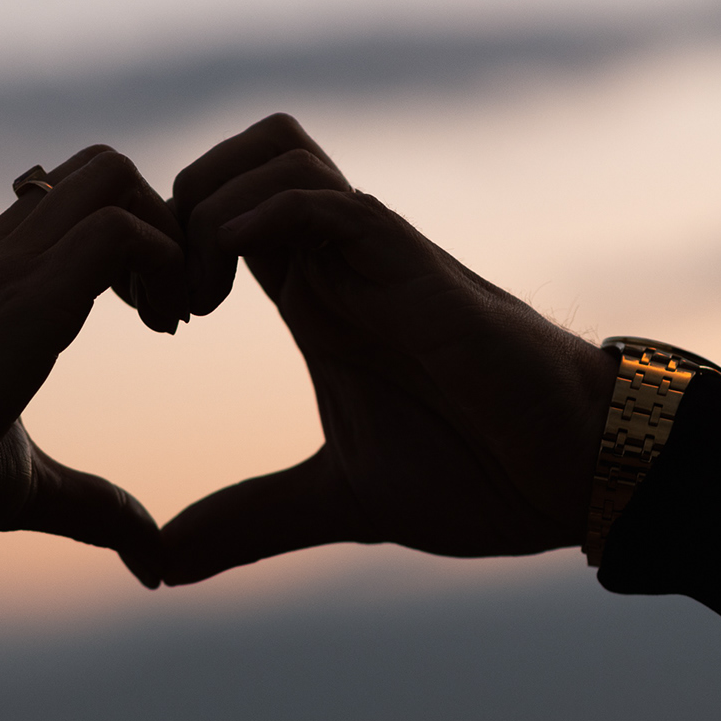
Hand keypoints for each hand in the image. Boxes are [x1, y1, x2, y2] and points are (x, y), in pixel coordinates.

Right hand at [0, 146, 184, 587]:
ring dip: (169, 235)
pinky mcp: (26, 293)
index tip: (154, 319)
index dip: (130, 242)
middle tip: (176, 311)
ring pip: (115, 175)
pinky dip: (166, 262)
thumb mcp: (26, 485)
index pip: (67, 202)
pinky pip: (122, 227)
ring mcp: (4, 263)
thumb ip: (88, 502)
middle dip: (161, 220)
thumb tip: (149, 554)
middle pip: (100, 167)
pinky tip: (165, 330)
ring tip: (175, 320)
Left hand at [161, 114, 619, 583]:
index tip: (146, 321)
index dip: (163, 245)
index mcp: (314, 295)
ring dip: (208, 208)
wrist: (573, 474)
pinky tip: (228, 296)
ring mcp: (374, 251)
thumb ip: (249, 522)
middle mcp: (339, 257)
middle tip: (159, 306)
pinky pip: (319, 197)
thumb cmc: (479, 473)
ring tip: (193, 304)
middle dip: (172, 210)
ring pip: (273, 151)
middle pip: (238, 155)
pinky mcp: (409, 261)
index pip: (221, 211)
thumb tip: (161, 569)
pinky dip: (255, 220)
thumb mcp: (334, 502)